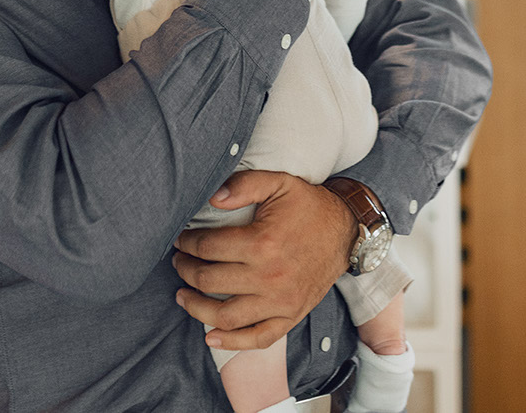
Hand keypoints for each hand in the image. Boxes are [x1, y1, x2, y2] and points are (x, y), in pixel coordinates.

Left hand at [170, 170, 353, 351]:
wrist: (347, 233)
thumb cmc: (310, 207)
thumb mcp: (279, 183)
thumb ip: (244, 185)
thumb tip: (212, 198)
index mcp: (262, 243)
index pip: (208, 248)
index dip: (187, 243)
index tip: (180, 240)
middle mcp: (269, 277)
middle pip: (210, 280)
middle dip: (186, 270)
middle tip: (178, 262)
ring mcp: (280, 302)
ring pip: (226, 316)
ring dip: (196, 308)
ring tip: (182, 295)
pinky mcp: (291, 316)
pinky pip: (258, 338)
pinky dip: (232, 342)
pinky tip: (210, 335)